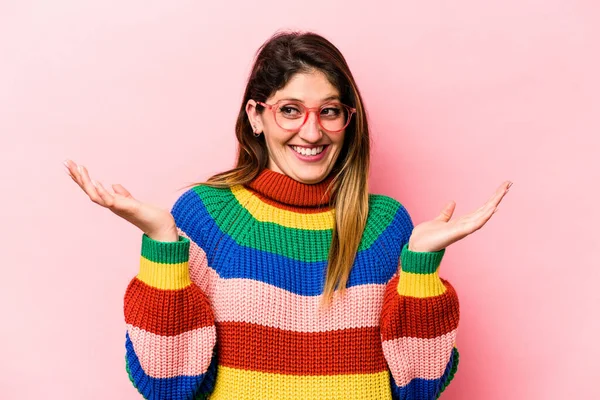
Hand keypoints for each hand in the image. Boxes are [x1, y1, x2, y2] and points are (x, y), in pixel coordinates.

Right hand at [63, 159, 177, 240]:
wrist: (160, 227)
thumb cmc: (146, 215)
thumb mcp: (132, 201)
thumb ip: (123, 194)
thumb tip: (114, 185)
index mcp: (111, 202)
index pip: (92, 189)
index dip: (81, 179)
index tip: (70, 166)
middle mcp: (111, 205)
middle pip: (89, 190)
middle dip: (77, 177)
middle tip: (67, 162)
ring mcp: (117, 208)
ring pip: (95, 195)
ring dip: (86, 182)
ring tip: (79, 168)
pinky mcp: (126, 208)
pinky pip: (109, 200)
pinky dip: (101, 191)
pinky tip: (95, 181)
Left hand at [407, 180, 511, 252]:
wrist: (417, 247)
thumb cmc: (427, 237)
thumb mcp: (439, 220)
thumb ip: (446, 213)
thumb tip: (452, 202)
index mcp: (462, 222)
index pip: (480, 208)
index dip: (491, 199)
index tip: (501, 188)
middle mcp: (465, 225)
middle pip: (485, 209)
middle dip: (497, 197)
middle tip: (508, 184)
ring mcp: (463, 229)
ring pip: (483, 214)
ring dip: (494, 202)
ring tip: (504, 191)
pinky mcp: (458, 233)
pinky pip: (475, 224)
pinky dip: (484, 216)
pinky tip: (493, 208)